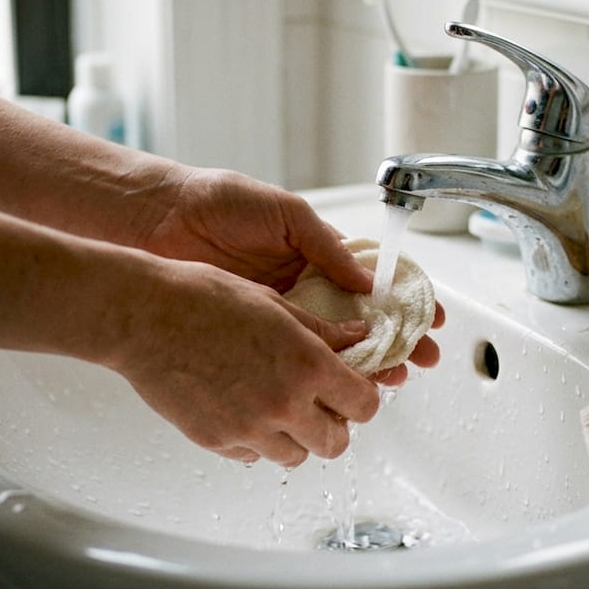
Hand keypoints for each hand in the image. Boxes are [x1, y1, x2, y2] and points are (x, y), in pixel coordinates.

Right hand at [108, 258, 382, 466]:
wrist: (142, 316)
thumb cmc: (204, 298)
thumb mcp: (274, 303)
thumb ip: (321, 330)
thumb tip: (357, 336)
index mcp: (307, 365)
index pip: (365, 405)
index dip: (363, 397)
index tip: (352, 389)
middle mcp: (284, 404)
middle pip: (336, 443)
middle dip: (334, 424)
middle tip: (319, 403)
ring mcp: (249, 429)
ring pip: (296, 456)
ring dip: (295, 436)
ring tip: (277, 405)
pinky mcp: (216, 442)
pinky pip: (252, 456)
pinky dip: (256, 441)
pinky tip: (242, 408)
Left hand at [133, 166, 442, 381]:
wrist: (159, 219)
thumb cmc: (217, 202)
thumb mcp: (284, 213)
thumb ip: (326, 246)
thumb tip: (368, 281)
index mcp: (316, 255)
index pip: (372, 282)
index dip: (403, 301)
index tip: (429, 318)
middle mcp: (303, 288)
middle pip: (361, 322)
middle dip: (396, 341)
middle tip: (421, 359)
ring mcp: (279, 315)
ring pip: (332, 347)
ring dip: (366, 364)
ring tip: (392, 379)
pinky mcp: (253, 336)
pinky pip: (292, 359)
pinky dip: (319, 374)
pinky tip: (341, 387)